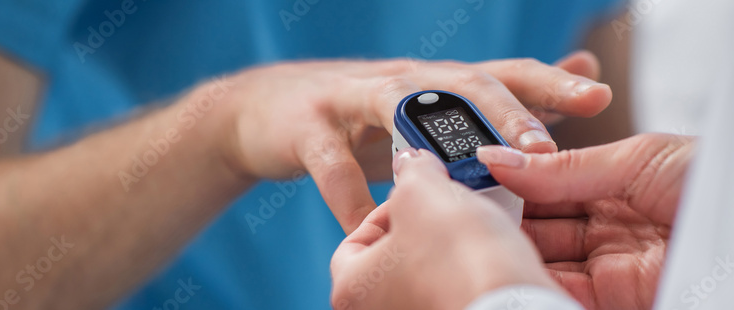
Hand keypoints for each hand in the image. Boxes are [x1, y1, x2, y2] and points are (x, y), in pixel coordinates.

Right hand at [192, 51, 611, 232]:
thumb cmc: (355, 117)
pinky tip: (368, 225)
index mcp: (434, 83)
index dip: (549, 81)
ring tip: (465, 174)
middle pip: (460, 84)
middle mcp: (400, 82)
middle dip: (505, 112)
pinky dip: (350, 198)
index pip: (501, 73)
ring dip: (434, 140)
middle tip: (543, 147)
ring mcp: (351, 99)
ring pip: (399, 107)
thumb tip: (575, 80)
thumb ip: (494, 101)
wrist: (262, 110)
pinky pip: (331, 166)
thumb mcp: (424, 108)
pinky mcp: (307, 127)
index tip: (597, 95)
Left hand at [329, 148, 559, 309]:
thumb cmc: (461, 260)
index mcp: (352, 287)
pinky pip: (456, 287)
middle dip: (420, 224)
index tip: (410, 195)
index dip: (384, 209)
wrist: (517, 305)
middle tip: (442, 205)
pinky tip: (487, 252)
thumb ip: (410, 171)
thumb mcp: (422, 190)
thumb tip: (412, 163)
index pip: (355, 240)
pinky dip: (468, 268)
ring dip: (448, 245)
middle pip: (392, 256)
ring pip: (428, 271)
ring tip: (470, 225)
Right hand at [477, 133, 695, 309]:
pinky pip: (558, 291)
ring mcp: (608, 266)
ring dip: (507, 247)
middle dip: (499, 216)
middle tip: (461, 206)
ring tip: (472, 232)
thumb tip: (497, 160)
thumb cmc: (716, 185)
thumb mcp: (635, 160)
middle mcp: (606, 227)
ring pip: (539, 259)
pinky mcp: (612, 299)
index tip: (469, 176)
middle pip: (535, 225)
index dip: (508, 181)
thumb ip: (561, 167)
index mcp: (613, 185)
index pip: (544, 185)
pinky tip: (503, 262)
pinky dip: (529, 280)